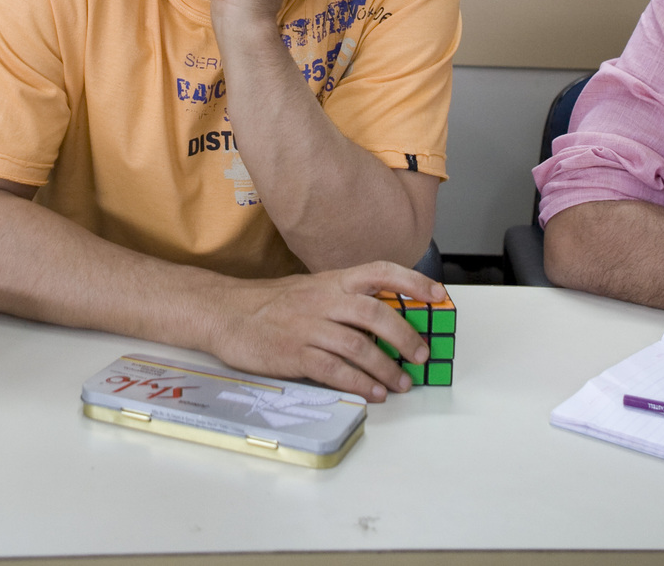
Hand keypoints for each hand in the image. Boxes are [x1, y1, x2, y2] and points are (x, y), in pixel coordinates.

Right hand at [211, 261, 447, 399]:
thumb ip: (345, 300)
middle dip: (405, 337)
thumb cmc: (271, 304)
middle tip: (421, 356)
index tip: (438, 295)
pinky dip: (359, 383)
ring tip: (401, 383)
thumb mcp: (311, 289)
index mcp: (331, 280)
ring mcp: (308, 326)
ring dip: (385, 368)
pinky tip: (373, 393)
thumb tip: (386, 319)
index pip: (379, 271)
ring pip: (358, 346)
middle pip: (374, 314)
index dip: (412, 281)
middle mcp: (323, 299)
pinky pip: (334, 370)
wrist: (225, 313)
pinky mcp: (294, 353)